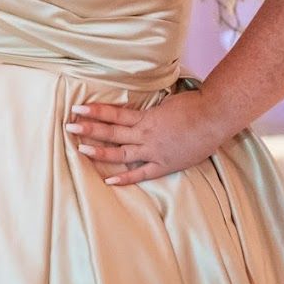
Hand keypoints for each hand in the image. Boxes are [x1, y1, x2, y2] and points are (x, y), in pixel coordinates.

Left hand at [66, 90, 230, 185]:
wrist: (213, 118)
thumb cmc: (192, 105)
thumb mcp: (165, 102)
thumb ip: (149, 110)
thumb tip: (138, 110)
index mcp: (145, 118)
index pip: (114, 114)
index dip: (95, 111)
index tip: (77, 108)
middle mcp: (145, 135)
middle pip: (112, 132)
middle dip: (89, 129)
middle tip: (69, 126)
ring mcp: (154, 151)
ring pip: (122, 153)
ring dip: (101, 151)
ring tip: (81, 149)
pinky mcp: (165, 165)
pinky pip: (142, 173)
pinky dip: (126, 178)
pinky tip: (109, 181)